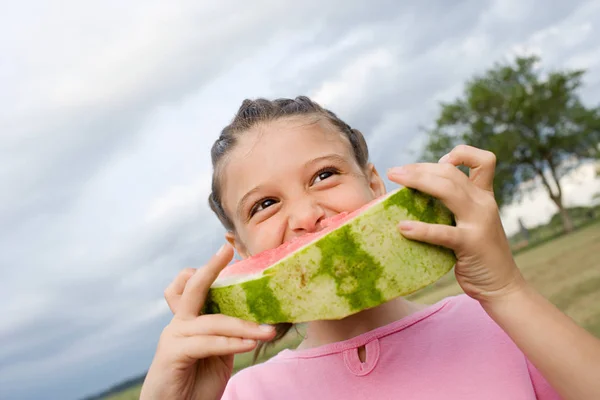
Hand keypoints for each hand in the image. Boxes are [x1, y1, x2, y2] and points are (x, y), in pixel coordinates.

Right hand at [140, 243, 276, 399]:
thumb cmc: (197, 382)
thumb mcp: (219, 352)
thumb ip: (228, 332)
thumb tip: (257, 315)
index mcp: (190, 318)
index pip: (193, 285)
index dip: (209, 268)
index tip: (229, 252)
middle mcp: (179, 322)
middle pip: (192, 287)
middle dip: (211, 267)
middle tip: (226, 249)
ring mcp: (174, 336)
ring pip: (213, 321)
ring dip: (244, 326)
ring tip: (269, 331)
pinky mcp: (172, 354)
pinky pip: (207, 343)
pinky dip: (231, 343)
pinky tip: (250, 344)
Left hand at [387, 144, 525, 303]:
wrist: (502, 286)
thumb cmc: (478, 253)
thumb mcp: (471, 222)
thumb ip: (455, 205)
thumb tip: (418, 192)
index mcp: (484, 196)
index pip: (483, 160)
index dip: (461, 153)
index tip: (439, 162)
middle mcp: (484, 203)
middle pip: (451, 173)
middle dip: (420, 168)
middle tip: (394, 172)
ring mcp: (479, 222)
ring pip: (448, 190)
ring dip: (418, 181)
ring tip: (394, 182)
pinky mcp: (471, 243)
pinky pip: (442, 232)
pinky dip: (420, 229)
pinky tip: (402, 228)